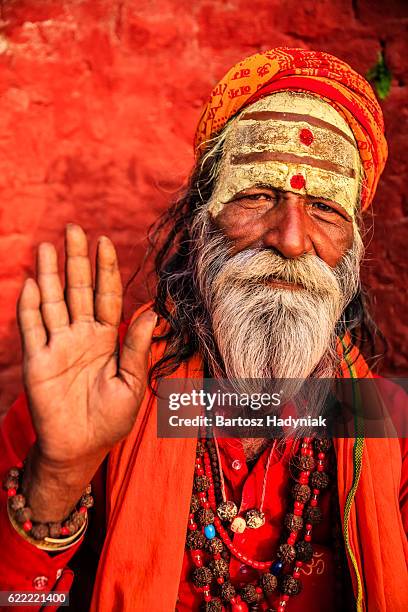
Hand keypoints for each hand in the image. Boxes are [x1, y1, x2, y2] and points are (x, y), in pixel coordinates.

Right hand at [17, 224, 156, 467]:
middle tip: (73, 229)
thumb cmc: (110, 419)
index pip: (106, 296)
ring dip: (48, 275)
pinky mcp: (37, 361)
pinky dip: (30, 306)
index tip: (104, 241)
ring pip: (52, 302)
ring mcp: (57, 346)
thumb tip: (153, 315)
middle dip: (76, 260)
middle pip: (78, 290)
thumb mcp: (132, 384)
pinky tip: (31, 283)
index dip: (105, 269)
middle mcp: (81, 336)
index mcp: (107, 338)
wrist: (81, 448)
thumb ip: (138, 349)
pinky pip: (32, 328)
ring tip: (47, 247)